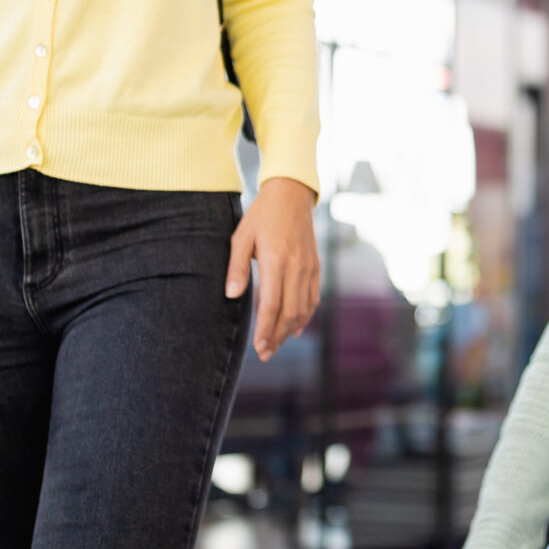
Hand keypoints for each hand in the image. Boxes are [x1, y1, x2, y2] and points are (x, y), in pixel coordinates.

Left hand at [227, 178, 319, 360]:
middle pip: (289, 313)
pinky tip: (294, 328)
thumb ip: (238, 268)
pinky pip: (313, 298)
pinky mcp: (316, 266)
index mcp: (276, 260)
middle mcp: (297, 267)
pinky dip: (305, 316)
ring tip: (275, 345)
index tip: (258, 348)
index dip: (265, 330)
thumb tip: (233, 296)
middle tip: (265, 354)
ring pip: (303, 309)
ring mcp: (309, 267)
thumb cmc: (261, 215)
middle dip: (276, 337)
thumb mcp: (241, 237)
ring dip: (289, 330)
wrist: (291, 194)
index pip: (271, 305)